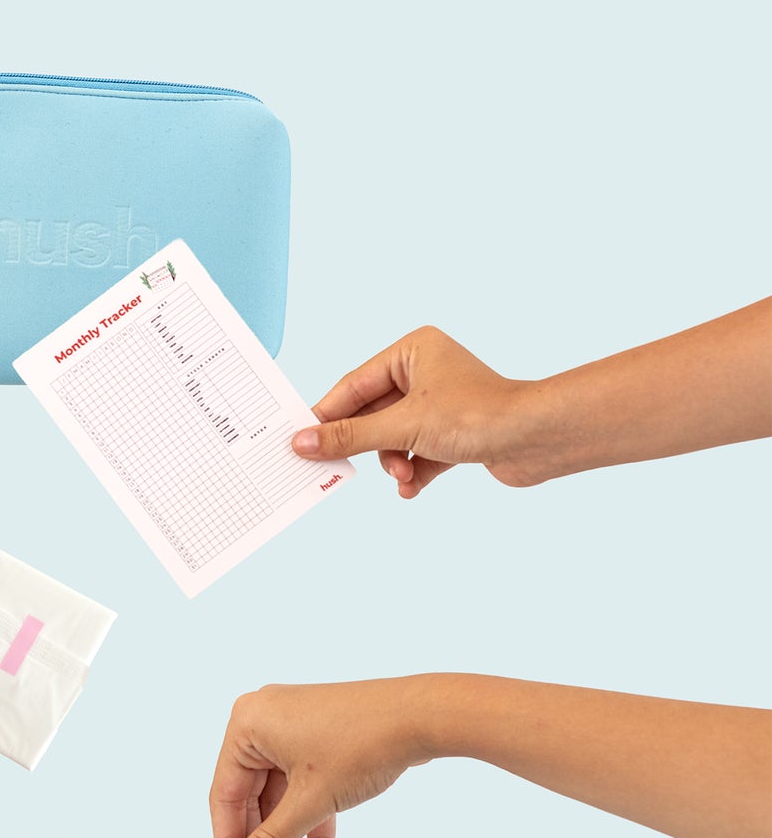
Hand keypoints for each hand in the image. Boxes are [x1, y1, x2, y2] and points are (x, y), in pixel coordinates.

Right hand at [211, 681, 434, 837]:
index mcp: (247, 724)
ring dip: (289, 832)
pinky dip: (310, 815)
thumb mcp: (310, 801)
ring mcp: (293, 727)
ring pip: (279, 792)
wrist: (423, 716)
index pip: (224, 794)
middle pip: (251, 794)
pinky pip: (303, 783)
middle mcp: (264, 720)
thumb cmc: (363, 744)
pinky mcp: (320, 736)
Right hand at [289, 326, 546, 498]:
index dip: (328, 415)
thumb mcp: (402, 427)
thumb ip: (349, 437)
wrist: (536, 438)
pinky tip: (412, 486)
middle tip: (339, 467)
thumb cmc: (478, 415)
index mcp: (413, 351)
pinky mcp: (456, 433)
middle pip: (373, 414)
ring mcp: (442, 403)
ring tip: (402, 474)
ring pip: (395, 437)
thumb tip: (303, 443)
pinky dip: (414, 471)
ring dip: (393, 461)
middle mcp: (427, 372)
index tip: (301, 440)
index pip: (355, 385)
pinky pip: (419, 452)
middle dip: (368, 446)